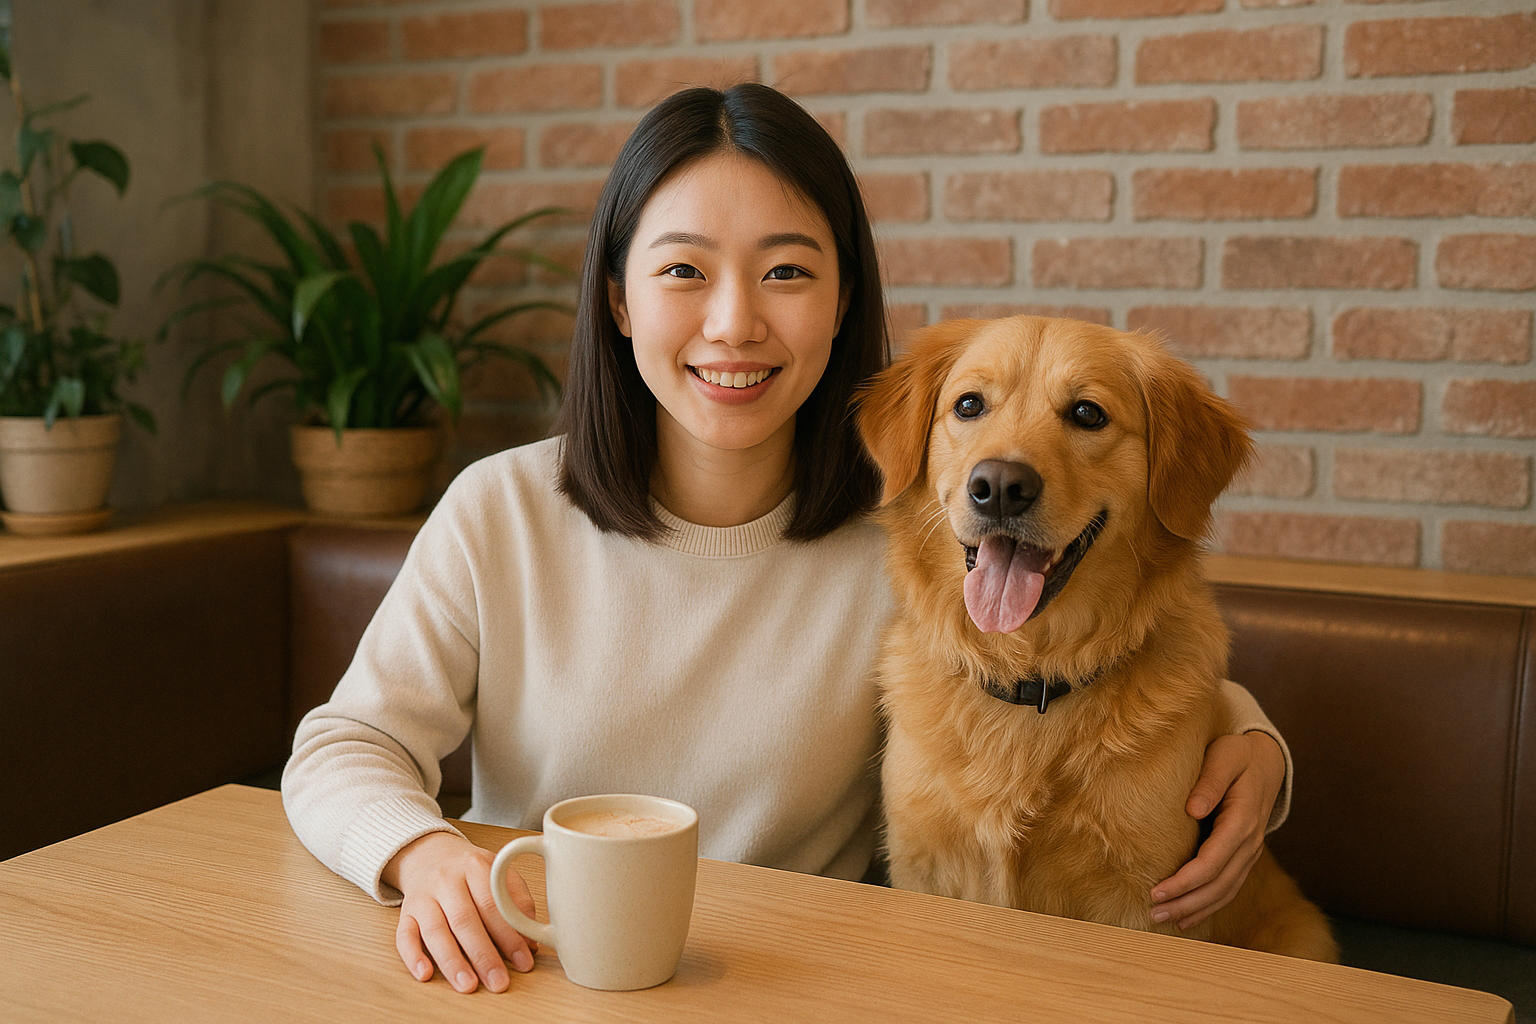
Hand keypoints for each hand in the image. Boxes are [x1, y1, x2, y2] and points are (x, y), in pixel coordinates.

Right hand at [382, 831, 539, 992]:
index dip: (510, 936)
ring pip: (435, 931)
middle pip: (464, 921)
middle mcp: (446, 880)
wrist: (431, 853)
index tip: (524, 962)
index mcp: (475, 867)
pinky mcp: (406, 913)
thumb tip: (531, 942)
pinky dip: (413, 957)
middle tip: (498, 982)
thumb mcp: (499, 872)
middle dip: (483, 955)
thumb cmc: (470, 870)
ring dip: (452, 962)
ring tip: (469, 986)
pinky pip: (404, 936)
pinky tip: (425, 974)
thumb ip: (518, 901)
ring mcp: (423, 897)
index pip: (493, 905)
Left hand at [1149, 731, 1284, 929]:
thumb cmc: (1237, 755)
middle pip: (1219, 884)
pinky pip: (1229, 888)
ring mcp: (1250, 852)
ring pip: (1225, 891)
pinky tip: (1188, 917)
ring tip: (1164, 920)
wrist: (1265, 761)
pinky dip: (1209, 906)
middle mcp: (1250, 842)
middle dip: (1186, 902)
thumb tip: (1193, 809)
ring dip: (1196, 909)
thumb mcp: (1225, 756)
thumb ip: (1210, 780)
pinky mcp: (1243, 856)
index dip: (1185, 881)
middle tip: (1153, 914)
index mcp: (1243, 819)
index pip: (1213, 861)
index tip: (1157, 891)